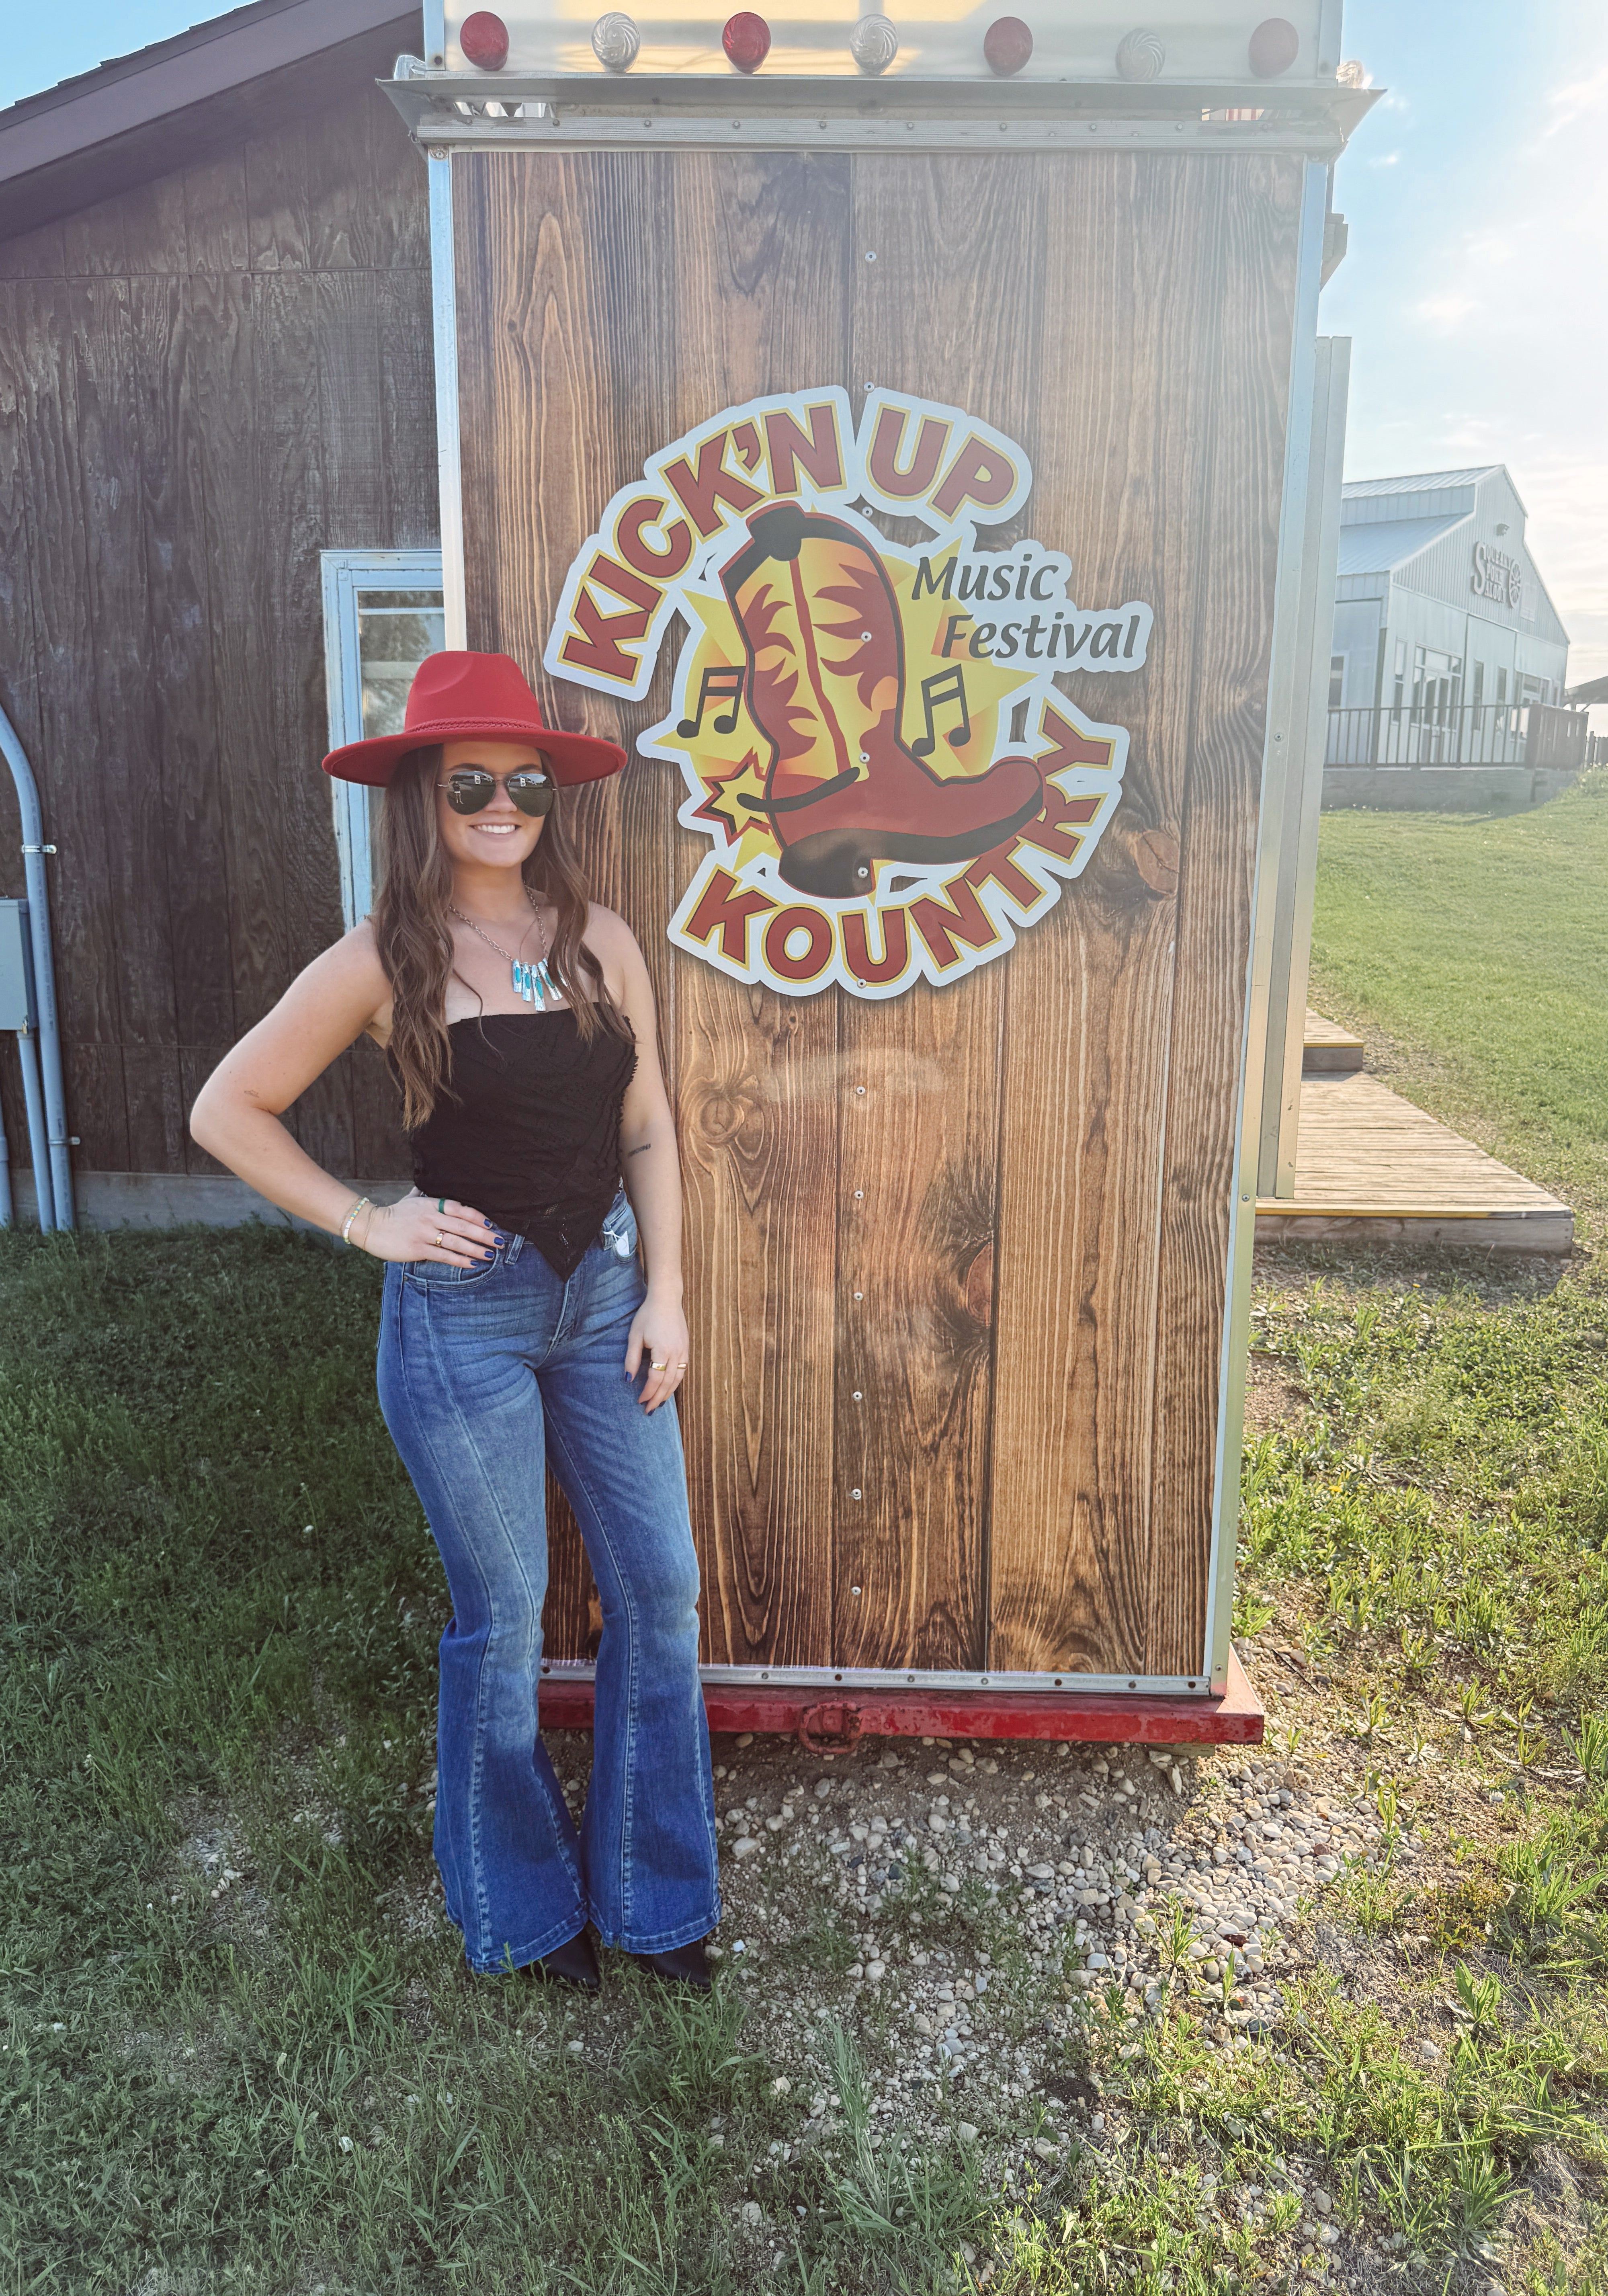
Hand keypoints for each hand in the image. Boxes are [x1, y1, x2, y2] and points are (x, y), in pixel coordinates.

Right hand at [358, 1189, 501, 1267]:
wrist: (371, 1226)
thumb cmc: (393, 1214)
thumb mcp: (411, 1200)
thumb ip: (425, 1195)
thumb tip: (432, 1189)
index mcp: (431, 1204)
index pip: (461, 1209)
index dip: (479, 1217)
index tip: (492, 1224)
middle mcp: (430, 1217)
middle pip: (464, 1226)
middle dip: (485, 1235)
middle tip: (500, 1242)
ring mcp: (425, 1233)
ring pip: (457, 1241)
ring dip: (477, 1248)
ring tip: (491, 1255)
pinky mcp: (418, 1249)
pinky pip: (444, 1255)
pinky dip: (460, 1259)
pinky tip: (472, 1263)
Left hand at [625, 1293, 689, 1412]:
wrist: (667, 1299)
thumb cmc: (648, 1315)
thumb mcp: (635, 1336)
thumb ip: (632, 1358)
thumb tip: (628, 1379)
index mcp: (662, 1350)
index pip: (655, 1379)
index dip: (647, 1392)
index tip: (639, 1400)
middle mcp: (676, 1353)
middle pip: (668, 1383)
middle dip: (657, 1398)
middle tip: (648, 1410)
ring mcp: (683, 1351)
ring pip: (678, 1379)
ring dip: (668, 1393)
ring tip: (659, 1404)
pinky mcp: (686, 1348)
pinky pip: (682, 1371)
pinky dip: (675, 1383)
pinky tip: (669, 1388)